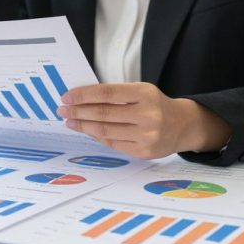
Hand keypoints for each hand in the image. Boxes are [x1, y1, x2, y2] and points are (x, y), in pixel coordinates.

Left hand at [57, 83, 231, 159]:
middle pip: (103, 114)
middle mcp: (147, 115)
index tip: (67, 96)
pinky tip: (86, 130)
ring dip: (83, 125)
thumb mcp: (140, 91)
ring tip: (70, 120)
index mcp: (145, 94)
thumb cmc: (154, 104)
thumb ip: (115, 94)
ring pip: (105, 131)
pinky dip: (96, 136)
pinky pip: (112, 143)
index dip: (83, 95)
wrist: (182, 125)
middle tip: (62, 109)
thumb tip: (80, 99)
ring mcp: (146, 136)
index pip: (107, 93)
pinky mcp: (143, 152)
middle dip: (78, 111)